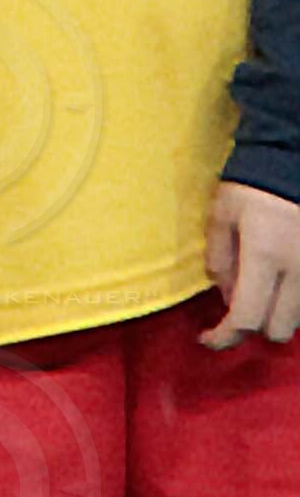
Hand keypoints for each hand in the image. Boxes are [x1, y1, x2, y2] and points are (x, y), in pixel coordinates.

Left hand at [204, 181, 299, 346]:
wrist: (295, 158)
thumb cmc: (253, 183)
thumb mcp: (222, 213)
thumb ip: (219, 256)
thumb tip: (224, 294)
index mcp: (265, 257)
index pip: (246, 318)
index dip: (224, 336)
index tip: (206, 337)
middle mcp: (298, 271)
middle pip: (278, 330)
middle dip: (254, 327)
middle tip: (237, 308)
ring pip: (299, 319)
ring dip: (277, 314)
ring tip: (261, 289)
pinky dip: (294, 300)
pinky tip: (280, 281)